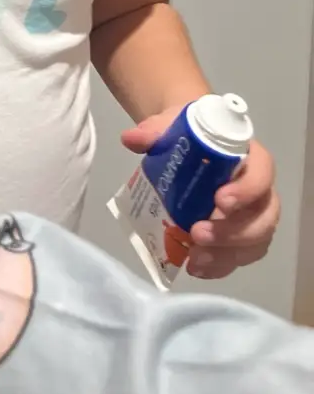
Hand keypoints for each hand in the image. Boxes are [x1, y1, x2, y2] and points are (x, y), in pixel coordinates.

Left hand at [122, 107, 278, 278]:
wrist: (190, 145)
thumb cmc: (190, 136)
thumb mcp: (173, 126)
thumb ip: (155, 131)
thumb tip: (131, 139)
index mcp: (249, 156)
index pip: (262, 172)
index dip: (247, 190)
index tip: (219, 201)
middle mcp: (260, 188)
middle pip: (263, 216)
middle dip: (233, 232)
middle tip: (197, 234)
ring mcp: (254, 215)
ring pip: (256, 242)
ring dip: (226, 254)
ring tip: (194, 259)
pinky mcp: (244, 237)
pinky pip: (241, 256)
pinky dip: (220, 265)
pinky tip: (196, 267)